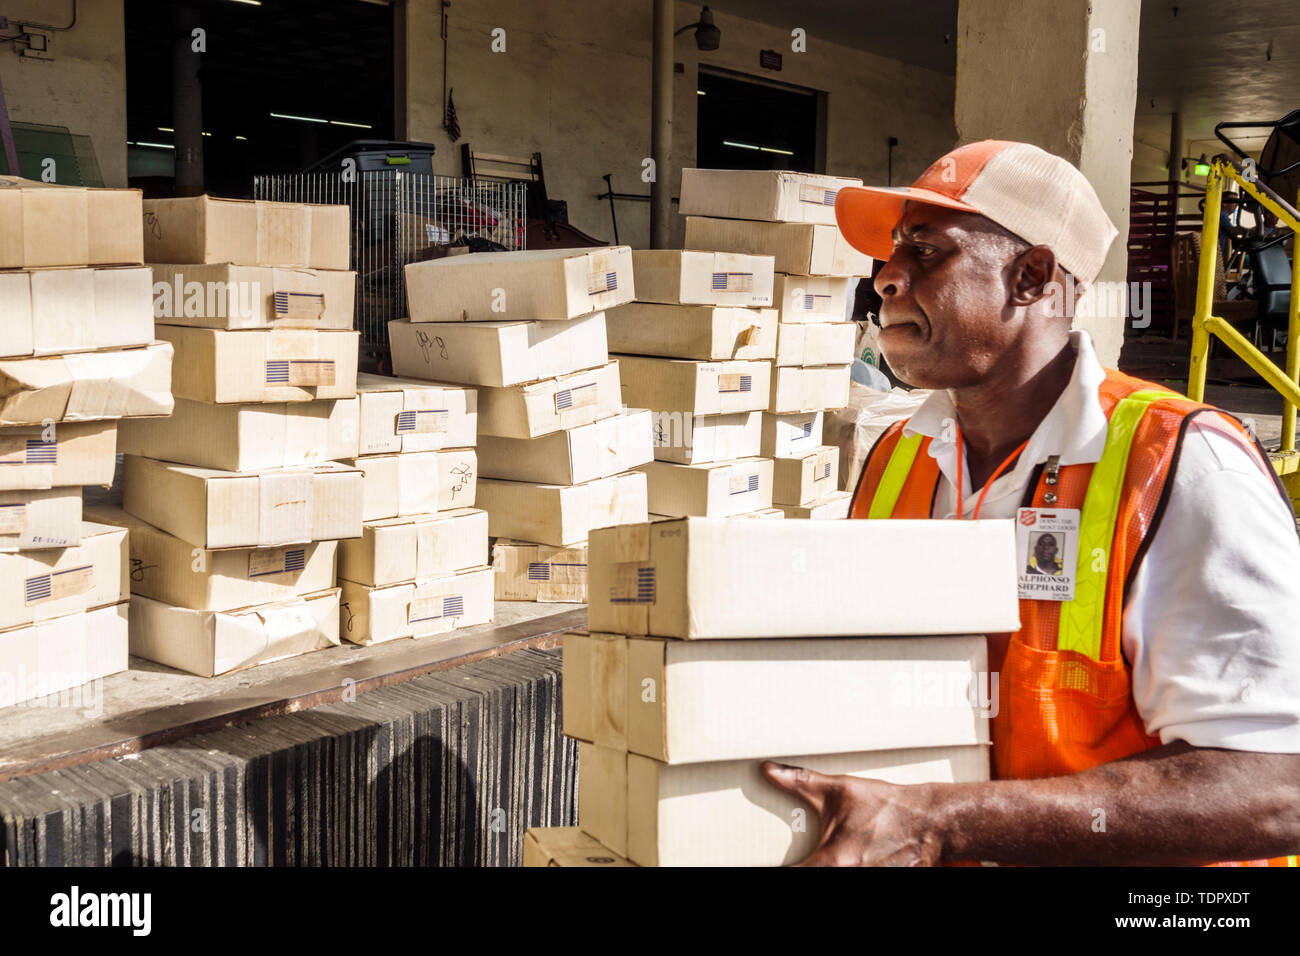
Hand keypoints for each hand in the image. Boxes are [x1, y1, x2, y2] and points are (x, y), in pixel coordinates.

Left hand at [761, 761, 944, 865]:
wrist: (930, 822)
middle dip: (806, 866)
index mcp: (834, 861)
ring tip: (831, 855)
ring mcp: (869, 881)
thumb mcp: (840, 790)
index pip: (793, 875)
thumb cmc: (885, 806)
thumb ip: (801, 782)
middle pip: (812, 877)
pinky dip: (846, 868)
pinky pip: (857, 879)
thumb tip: (769, 770)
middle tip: (804, 856)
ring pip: (833, 882)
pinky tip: (850, 858)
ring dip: (827, 866)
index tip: (768, 862)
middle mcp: (849, 876)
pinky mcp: (884, 882)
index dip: (778, 870)